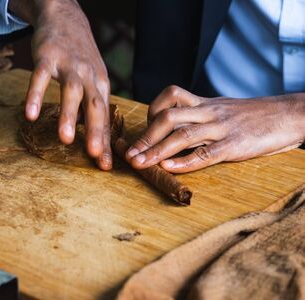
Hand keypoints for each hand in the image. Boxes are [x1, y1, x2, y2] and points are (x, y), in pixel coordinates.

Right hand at [9, 0, 111, 169]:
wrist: (66, 17)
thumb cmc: (81, 56)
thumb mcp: (94, 79)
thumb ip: (93, 107)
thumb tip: (96, 138)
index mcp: (101, 85)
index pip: (104, 118)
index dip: (105, 142)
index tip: (105, 165)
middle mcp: (89, 76)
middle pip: (95, 106)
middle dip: (95, 132)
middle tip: (94, 155)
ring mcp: (69, 66)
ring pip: (71, 92)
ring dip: (68, 116)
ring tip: (64, 140)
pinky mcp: (48, 57)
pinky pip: (41, 77)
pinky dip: (35, 95)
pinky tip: (31, 114)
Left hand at [126, 85, 304, 172]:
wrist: (290, 114)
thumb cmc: (254, 116)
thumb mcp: (222, 109)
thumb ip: (199, 116)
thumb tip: (175, 130)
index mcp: (205, 103)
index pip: (170, 97)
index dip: (151, 112)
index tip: (142, 131)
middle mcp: (209, 112)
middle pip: (169, 117)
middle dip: (145, 136)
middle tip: (130, 155)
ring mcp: (222, 128)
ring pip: (183, 134)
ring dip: (157, 150)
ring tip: (139, 164)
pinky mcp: (236, 145)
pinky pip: (207, 153)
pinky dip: (186, 161)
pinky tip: (169, 168)